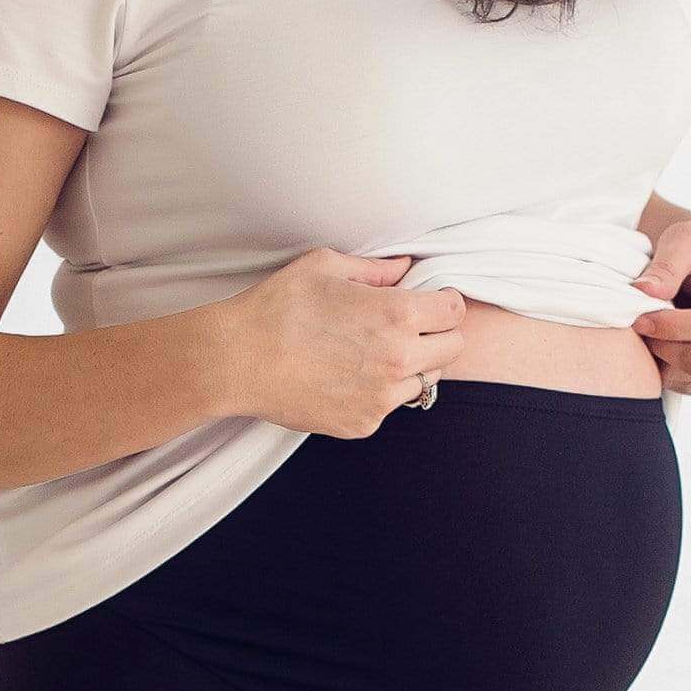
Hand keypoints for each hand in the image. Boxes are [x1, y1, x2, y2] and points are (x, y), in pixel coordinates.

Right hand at [225, 248, 466, 436]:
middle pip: (452, 350)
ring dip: (410, 366)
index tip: (432, 303)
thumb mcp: (325, 267)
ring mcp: (382, 397)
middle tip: (410, 328)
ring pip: (424, 382)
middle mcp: (398, 359)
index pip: (455, 312)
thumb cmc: (276, 308)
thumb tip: (404, 267)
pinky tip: (347, 376)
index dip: (445, 303)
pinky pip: (389, 406)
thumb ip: (375, 269)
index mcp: (396, 314)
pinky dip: (378, 392)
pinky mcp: (363, 423)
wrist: (236, 361)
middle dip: (438, 335)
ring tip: (372, 354)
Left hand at [629, 217, 690, 396]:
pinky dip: (670, 373)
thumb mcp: (685, 237)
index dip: (675, 327)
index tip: (640, 319)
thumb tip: (646, 291)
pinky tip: (664, 346)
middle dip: (664, 345)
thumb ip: (667, 263)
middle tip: (640, 326)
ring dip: (664, 360)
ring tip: (653, 333)